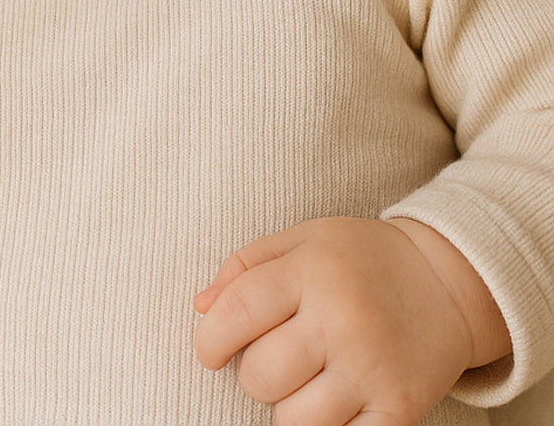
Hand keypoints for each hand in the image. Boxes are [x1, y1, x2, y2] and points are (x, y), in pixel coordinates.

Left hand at [193, 217, 509, 425]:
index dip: (210, 339)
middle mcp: (342, 320)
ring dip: (288, 405)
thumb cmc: (359, 258)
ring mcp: (373, 369)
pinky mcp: (400, 409)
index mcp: (312, 271)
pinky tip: (333, 401)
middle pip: (260, 374)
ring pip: (292, 420)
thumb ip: (244, 267)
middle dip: (255, 371)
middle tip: (278, 355)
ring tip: (308, 377)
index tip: (211, 350)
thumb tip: (200, 308)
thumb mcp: (302, 239)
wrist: (447, 281)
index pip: (238, 312)